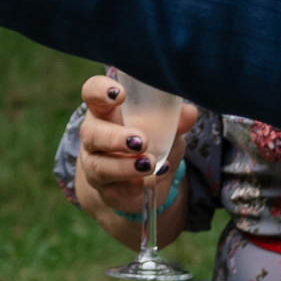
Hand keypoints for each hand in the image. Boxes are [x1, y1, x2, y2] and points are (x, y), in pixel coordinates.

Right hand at [71, 71, 198, 248]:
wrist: (138, 181)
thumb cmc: (148, 141)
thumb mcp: (164, 128)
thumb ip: (174, 120)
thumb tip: (190, 112)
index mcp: (105, 111)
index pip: (92, 93)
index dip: (100, 91)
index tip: (119, 93)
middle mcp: (94, 135)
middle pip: (91, 132)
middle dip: (115, 137)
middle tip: (141, 141)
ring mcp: (95, 164)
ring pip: (99, 166)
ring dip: (125, 166)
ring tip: (150, 164)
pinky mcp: (106, 190)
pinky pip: (116, 189)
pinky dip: (136, 185)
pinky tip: (152, 179)